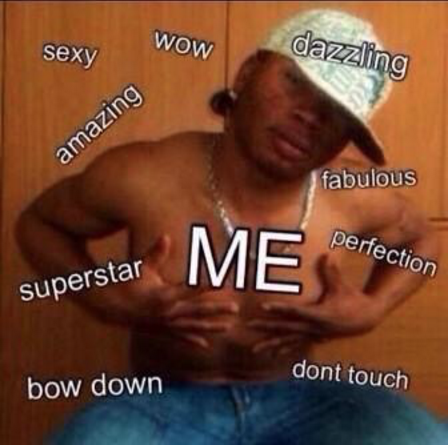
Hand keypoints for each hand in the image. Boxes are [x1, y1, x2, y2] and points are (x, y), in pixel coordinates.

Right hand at [116, 234, 238, 348]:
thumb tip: (166, 237)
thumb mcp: (141, 267)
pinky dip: (192, 339)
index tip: (224, 281)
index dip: (209, 284)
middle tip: (237, 307)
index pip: (191, 289)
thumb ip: (156, 253)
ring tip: (229, 327)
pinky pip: (179, 336)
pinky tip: (205, 345)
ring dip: (211, 326)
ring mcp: (165, 324)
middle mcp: (167, 312)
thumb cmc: (126, 282)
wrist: (108, 308)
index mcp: (164, 295)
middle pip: (198, 310)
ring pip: (193, 326)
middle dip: (218, 309)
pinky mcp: (161, 330)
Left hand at [249, 254, 385, 355]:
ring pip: (288, 342)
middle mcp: (314, 328)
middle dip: (267, 327)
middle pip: (286, 328)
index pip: (295, 311)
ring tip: (254, 350)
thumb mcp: (342, 286)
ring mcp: (313, 335)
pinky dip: (282, 349)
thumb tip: (327, 255)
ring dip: (270, 345)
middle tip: (248, 326)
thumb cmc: (352, 299)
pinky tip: (270, 354)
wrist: (366, 320)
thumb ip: (332, 272)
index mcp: (320, 314)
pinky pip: (295, 345)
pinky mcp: (314, 339)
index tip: (263, 307)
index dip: (279, 309)